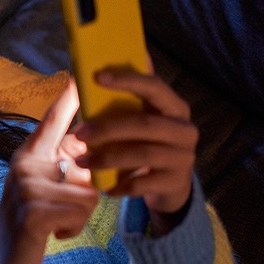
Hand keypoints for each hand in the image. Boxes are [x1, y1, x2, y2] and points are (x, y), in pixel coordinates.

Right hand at [0, 79, 98, 263]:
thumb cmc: (29, 224)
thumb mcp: (43, 190)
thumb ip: (64, 169)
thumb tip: (93, 153)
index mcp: (27, 157)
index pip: (51, 121)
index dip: (68, 97)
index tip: (80, 72)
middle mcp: (24, 165)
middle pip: (85, 160)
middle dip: (86, 188)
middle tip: (60, 209)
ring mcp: (27, 187)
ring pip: (89, 192)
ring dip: (80, 216)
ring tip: (56, 224)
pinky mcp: (34, 211)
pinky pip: (81, 212)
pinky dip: (74, 228)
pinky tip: (53, 235)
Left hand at [73, 69, 197, 234]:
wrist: (170, 187)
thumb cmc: (146, 145)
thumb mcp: (139, 121)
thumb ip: (123, 101)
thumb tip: (84, 76)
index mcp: (174, 107)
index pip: (154, 87)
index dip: (128, 80)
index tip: (98, 76)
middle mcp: (184, 130)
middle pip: (144, 124)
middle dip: (108, 129)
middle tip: (79, 134)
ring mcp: (184, 157)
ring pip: (142, 154)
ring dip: (108, 158)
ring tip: (82, 161)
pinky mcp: (176, 183)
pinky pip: (142, 183)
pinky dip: (120, 185)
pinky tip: (104, 187)